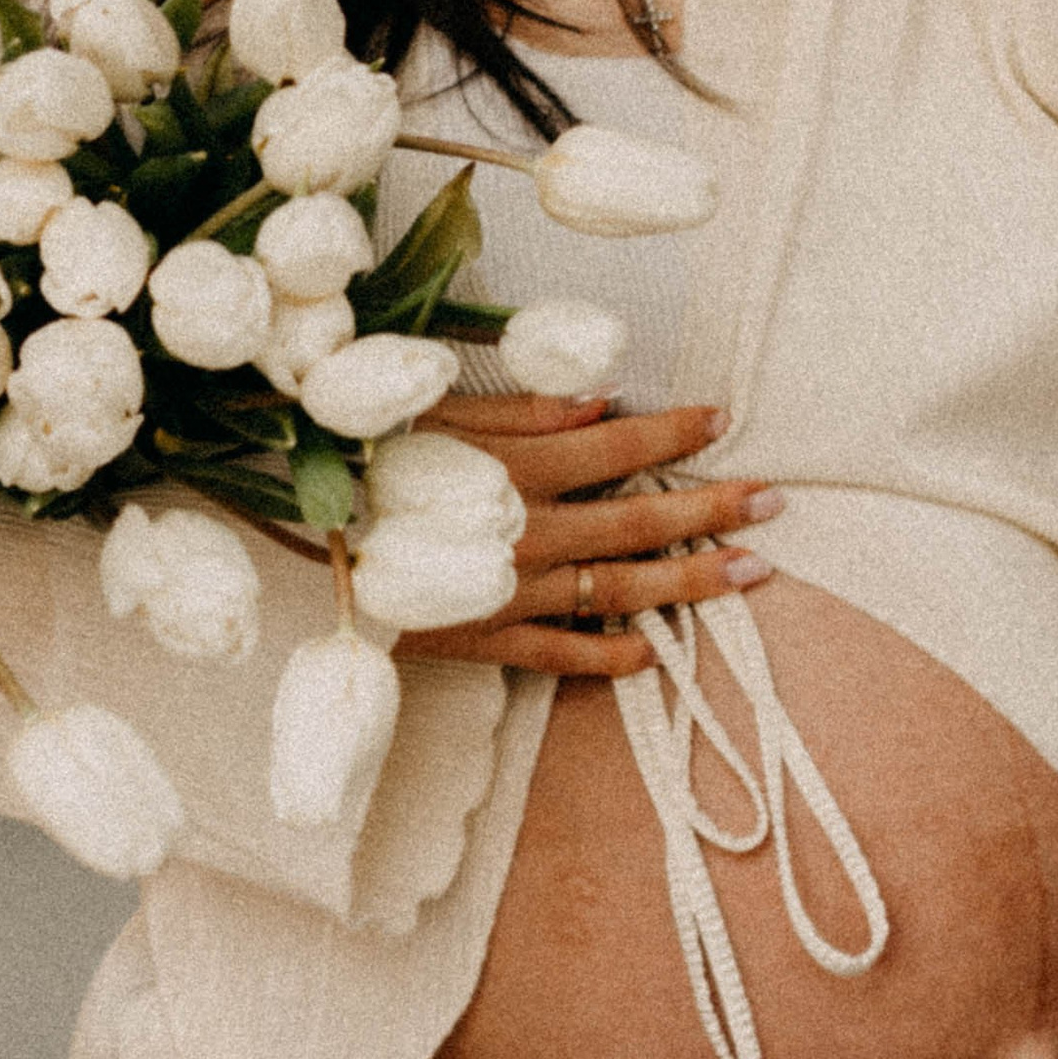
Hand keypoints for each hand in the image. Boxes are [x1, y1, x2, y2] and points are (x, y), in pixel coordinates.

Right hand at [385, 394, 779, 677]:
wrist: (282, 547)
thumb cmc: (353, 464)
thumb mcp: (433, 416)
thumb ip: (523, 410)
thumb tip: (605, 402)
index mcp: (518, 467)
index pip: (620, 446)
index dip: (676, 430)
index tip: (723, 418)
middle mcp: (529, 532)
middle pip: (642, 520)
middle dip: (714, 509)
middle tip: (775, 504)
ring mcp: (511, 593)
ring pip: (622, 591)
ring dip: (691, 582)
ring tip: (751, 574)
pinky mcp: (482, 641)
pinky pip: (559, 655)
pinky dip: (608, 657)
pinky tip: (652, 654)